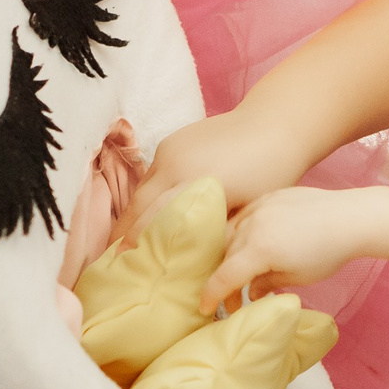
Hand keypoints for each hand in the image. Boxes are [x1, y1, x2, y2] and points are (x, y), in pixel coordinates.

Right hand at [126, 109, 319, 239]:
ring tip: (124, 239)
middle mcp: (175, 163)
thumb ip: (215, 231)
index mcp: (194, 182)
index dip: (135, 243)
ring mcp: (171, 148)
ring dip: (133, 212)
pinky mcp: (173, 140)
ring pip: (142, 187)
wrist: (275, 124)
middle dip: (123, 230)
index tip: (121, 264)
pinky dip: (147, 194)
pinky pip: (153, 173)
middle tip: (112, 256)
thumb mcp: (245, 209)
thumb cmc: (270, 172)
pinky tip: (146, 212)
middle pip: (138, 203)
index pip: (152, 218)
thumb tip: (191, 258)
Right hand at [203, 187, 382, 312]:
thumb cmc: (328, 253)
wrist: (351, 218)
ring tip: (242, 271)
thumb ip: (267, 284)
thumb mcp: (297, 277)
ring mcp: (259, 207)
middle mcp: (253, 225)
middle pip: (225, 255)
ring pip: (231, 233)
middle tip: (234, 299)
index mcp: (259, 250)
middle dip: (225, 278)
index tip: (206, 309)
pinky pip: (244, 216)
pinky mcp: (269, 197)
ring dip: (231, 254)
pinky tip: (251, 245)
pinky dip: (241, 232)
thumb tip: (250, 292)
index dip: (213, 295)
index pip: (225, 276)